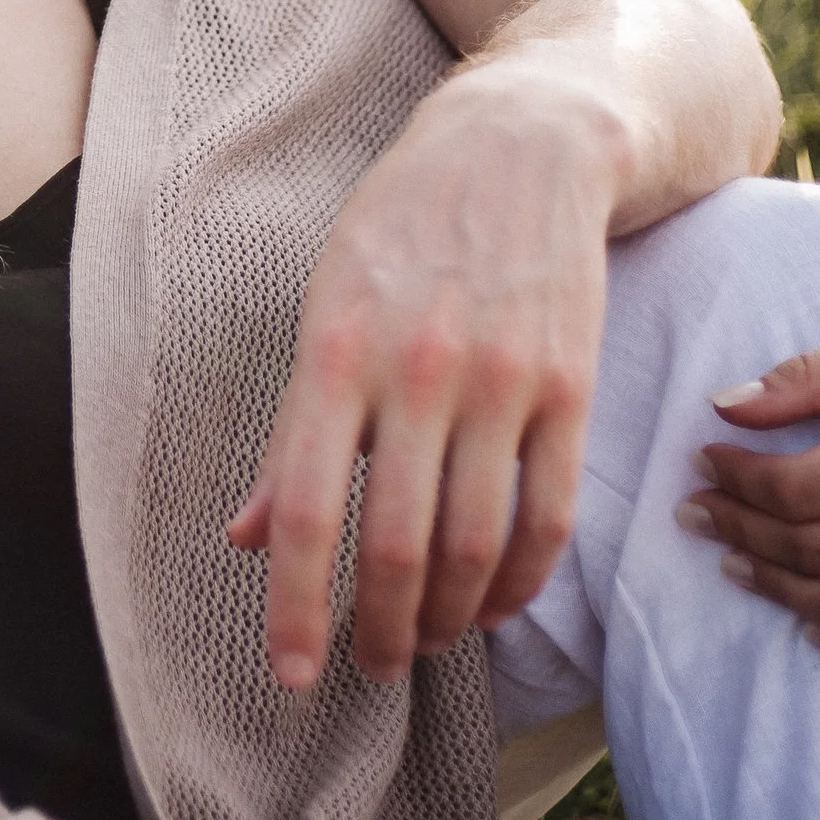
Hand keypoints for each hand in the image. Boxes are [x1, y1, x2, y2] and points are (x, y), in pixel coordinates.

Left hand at [228, 48, 621, 691]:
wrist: (524, 144)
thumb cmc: (403, 229)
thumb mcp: (324, 306)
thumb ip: (292, 432)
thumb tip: (246, 538)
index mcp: (336, 349)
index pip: (309, 509)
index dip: (297, 606)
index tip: (290, 674)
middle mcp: (419, 369)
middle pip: (397, 545)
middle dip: (378, 630)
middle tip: (368, 668)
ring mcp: (503, 380)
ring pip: (477, 545)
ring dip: (447, 618)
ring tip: (424, 642)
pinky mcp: (572, 387)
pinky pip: (550, 515)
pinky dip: (521, 582)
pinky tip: (494, 604)